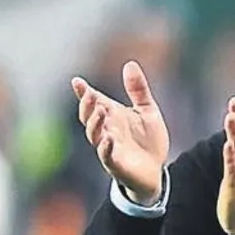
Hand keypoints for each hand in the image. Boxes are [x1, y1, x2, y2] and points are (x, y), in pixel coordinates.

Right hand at [72, 61, 169, 203]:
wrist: (157, 171)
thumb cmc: (148, 141)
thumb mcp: (147, 110)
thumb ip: (138, 89)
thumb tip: (130, 63)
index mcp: (112, 116)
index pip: (94, 102)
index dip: (84, 93)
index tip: (77, 82)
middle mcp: (106, 130)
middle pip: (89, 117)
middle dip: (87, 106)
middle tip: (90, 95)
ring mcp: (109, 148)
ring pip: (94, 135)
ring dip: (95, 123)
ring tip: (101, 111)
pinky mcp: (116, 164)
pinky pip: (106, 155)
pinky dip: (105, 147)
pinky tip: (108, 138)